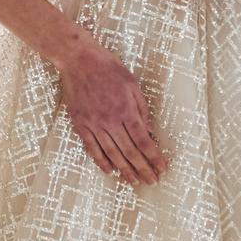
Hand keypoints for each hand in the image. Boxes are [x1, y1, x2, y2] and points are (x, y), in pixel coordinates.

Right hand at [53, 34, 168, 185]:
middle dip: (142, 168)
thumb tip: (149, 130)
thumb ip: (141, 108)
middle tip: (152, 181)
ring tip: (134, 181)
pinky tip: (109, 170)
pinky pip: (91, 147)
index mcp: (125, 109)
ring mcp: (94, 123)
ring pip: (111, 153)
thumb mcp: (132, 83)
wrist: (78, 60)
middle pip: (129, 151)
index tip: (162, 168)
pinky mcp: (81, 123)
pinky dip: (100, 161)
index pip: (143, 140)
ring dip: (124, 169)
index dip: (154, 157)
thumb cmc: (108, 67)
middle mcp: (110, 120)